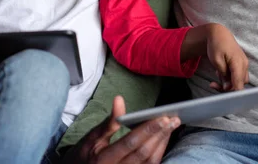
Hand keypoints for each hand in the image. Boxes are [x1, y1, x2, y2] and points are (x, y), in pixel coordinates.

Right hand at [63, 96, 179, 163]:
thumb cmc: (84, 155)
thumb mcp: (92, 137)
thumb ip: (109, 121)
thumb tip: (119, 99)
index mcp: (104, 159)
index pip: (130, 143)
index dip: (147, 130)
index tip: (162, 117)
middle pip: (144, 153)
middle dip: (160, 135)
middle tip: (173, 119)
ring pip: (150, 162)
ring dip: (162, 143)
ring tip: (171, 127)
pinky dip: (159, 153)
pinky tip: (164, 139)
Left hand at [205, 24, 248, 91]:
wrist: (219, 33)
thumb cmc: (216, 45)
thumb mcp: (216, 61)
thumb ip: (224, 75)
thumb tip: (228, 88)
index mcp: (238, 64)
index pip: (239, 84)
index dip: (233, 93)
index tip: (223, 96)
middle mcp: (244, 65)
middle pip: (239, 84)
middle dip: (227, 88)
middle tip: (213, 85)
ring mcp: (243, 65)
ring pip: (238, 81)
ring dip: (227, 83)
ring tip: (215, 77)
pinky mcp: (240, 65)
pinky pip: (236, 76)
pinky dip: (228, 78)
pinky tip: (220, 73)